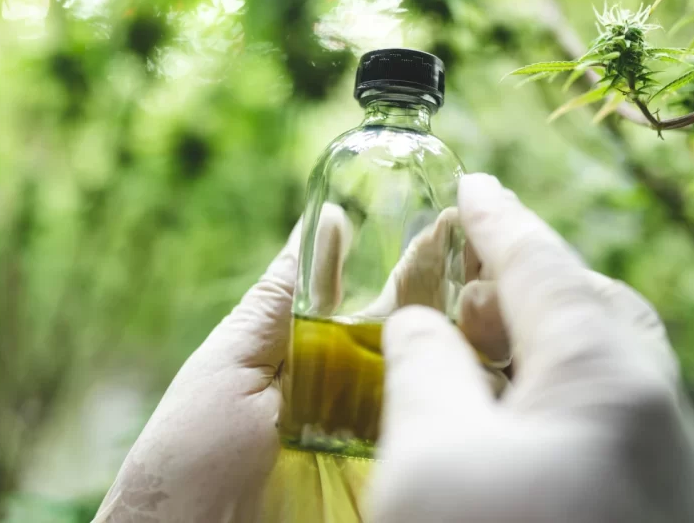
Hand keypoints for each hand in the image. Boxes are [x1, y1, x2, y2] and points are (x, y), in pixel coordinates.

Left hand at [93, 200, 508, 521]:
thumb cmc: (195, 453)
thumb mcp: (231, 364)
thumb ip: (280, 300)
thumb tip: (323, 221)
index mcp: (328, 357)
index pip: (387, 298)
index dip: (419, 259)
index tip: (445, 215)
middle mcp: (370, 392)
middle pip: (434, 333)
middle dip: (465, 288)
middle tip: (487, 245)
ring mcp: (394, 436)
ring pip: (457, 378)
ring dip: (481, 335)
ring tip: (492, 291)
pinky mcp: (410, 477)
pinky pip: (456, 438)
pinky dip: (480, 400)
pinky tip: (498, 359)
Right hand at [370, 173, 693, 522]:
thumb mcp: (428, 455)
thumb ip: (421, 367)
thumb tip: (418, 325)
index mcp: (608, 380)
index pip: (544, 268)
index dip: (498, 223)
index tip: (474, 187)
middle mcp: (658, 415)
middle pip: (597, 308)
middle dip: (532, 280)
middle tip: (470, 283)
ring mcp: (664, 467)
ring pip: (607, 366)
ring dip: (541, 340)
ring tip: (477, 352)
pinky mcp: (651, 507)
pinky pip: (609, 419)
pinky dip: (555, 392)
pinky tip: (506, 419)